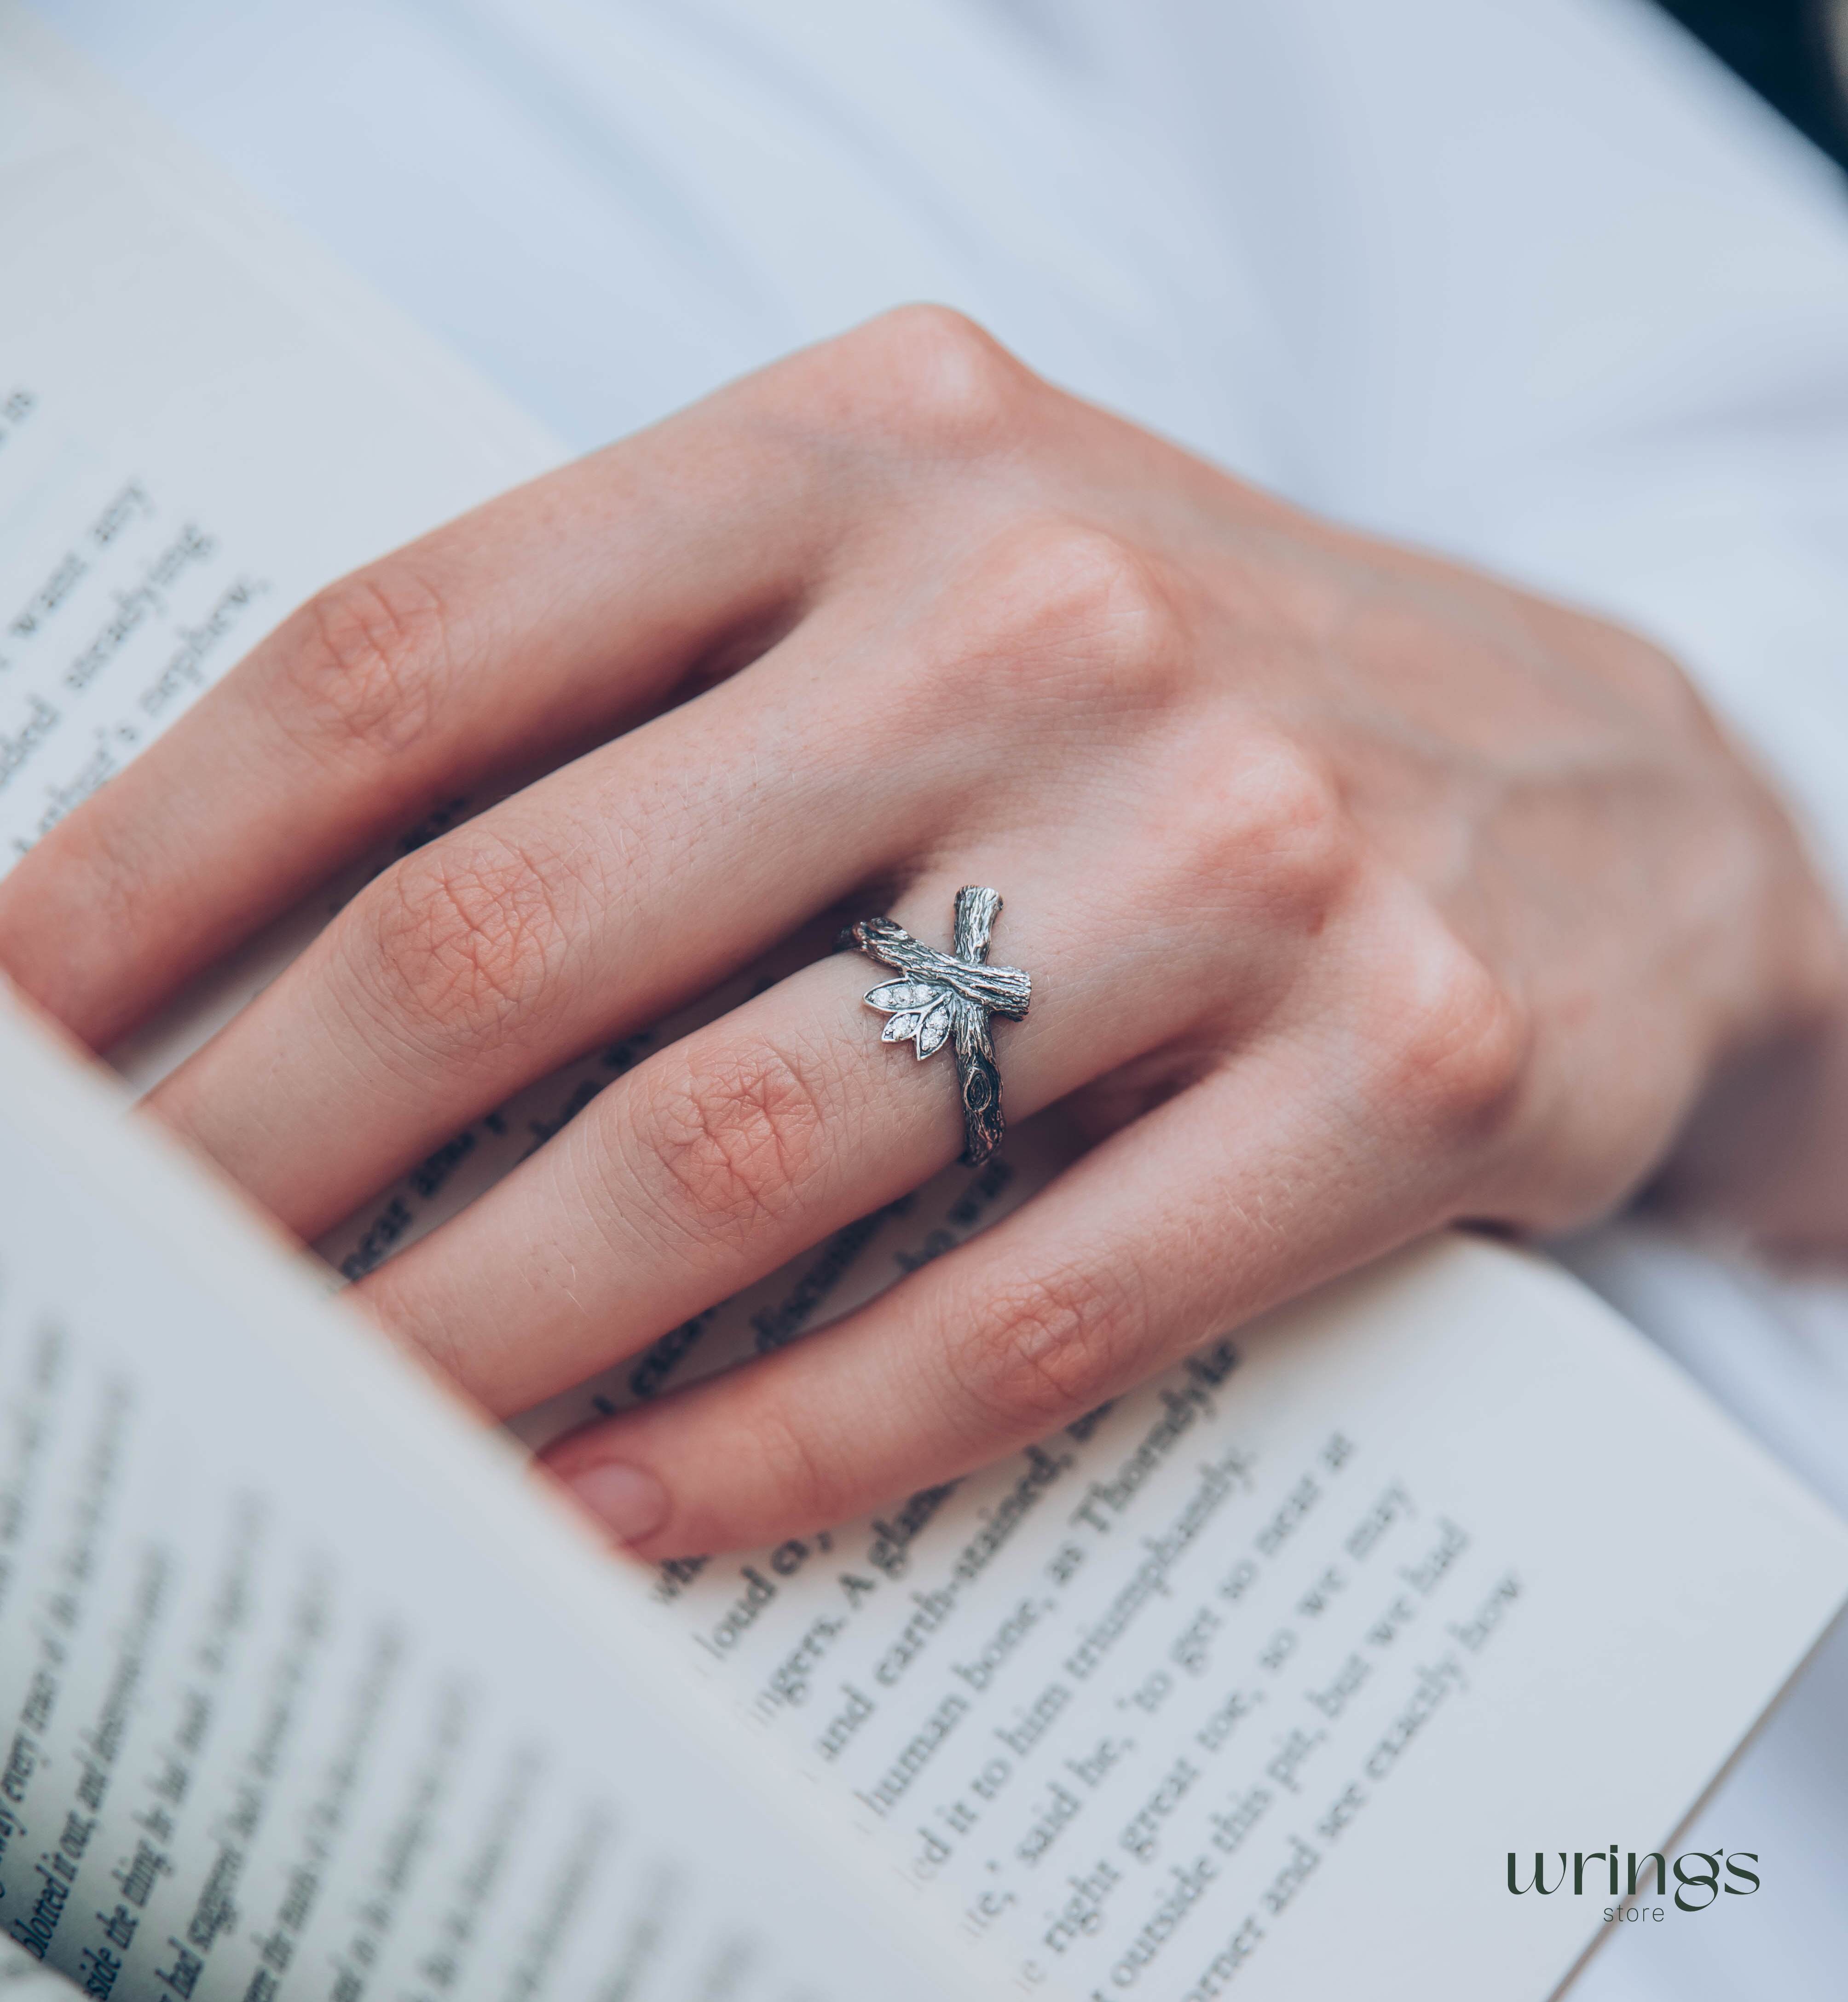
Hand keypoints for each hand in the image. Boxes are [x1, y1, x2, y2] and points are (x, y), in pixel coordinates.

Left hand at [3, 308, 1838, 1554]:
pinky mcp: (1411, 1063)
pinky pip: (1014, 1311)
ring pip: (749, 1146)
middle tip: (133, 1293)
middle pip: (527, 925)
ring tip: (342, 1434)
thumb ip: (648, 710)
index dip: (153, 868)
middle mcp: (1054, 614)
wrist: (1617, 788)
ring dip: (485, 1334)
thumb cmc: (1198, 685)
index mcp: (884, 447)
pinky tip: (620, 1511)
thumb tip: (292, 952)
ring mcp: (1251, 843)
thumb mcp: (927, 574)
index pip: (412, 656)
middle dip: (258, 1149)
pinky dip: (780, 1444)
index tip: (13, 1032)